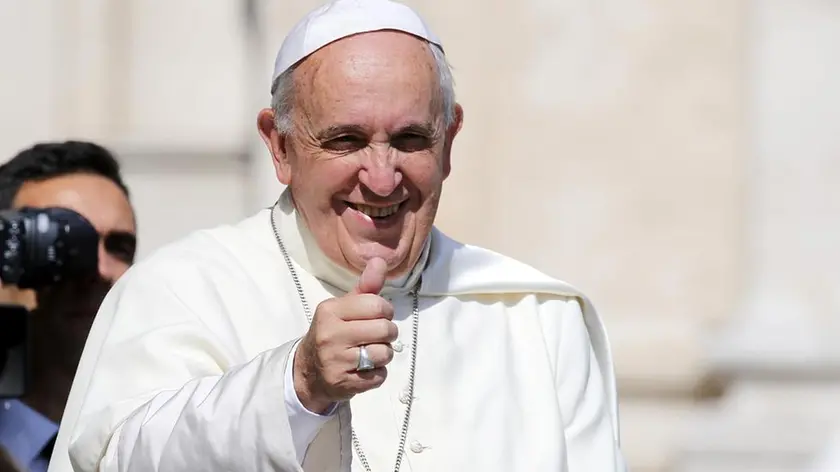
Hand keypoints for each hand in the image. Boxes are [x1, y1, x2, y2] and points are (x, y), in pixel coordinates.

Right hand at [293, 257, 396, 412]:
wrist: (308, 371)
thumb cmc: (333, 333)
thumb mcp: (344, 307)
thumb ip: (366, 287)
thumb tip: (380, 261)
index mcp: (330, 311)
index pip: (377, 305)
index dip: (385, 311)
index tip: (378, 316)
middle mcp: (330, 335)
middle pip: (384, 330)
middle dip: (388, 333)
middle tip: (378, 336)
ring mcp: (336, 361)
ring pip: (384, 354)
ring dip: (384, 354)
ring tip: (371, 353)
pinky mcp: (343, 383)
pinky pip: (379, 377)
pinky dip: (378, 374)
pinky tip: (365, 370)